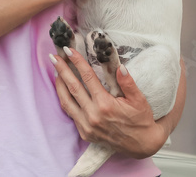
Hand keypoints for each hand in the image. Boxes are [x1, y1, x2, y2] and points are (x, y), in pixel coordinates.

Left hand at [50, 47, 167, 158]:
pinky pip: (70, 113)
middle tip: (54, 57)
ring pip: (66, 101)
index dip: (77, 62)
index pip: (87, 77)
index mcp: (105, 105)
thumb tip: (119, 67)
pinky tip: (64, 90)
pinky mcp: (85, 133)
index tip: (70, 50)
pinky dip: (65, 99)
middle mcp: (92, 115)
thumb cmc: (141, 120)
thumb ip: (128, 83)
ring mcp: (87, 126)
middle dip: (62, 70)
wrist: (141, 145)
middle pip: (72, 87)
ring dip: (59, 85)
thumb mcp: (139, 100)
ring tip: (55, 71)